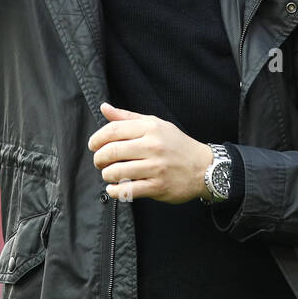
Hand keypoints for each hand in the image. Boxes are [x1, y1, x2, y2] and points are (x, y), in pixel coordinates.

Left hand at [89, 102, 212, 203]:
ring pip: (117, 172)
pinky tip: (114, 188)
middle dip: (99, 159)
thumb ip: (127, 117)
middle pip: (111, 151)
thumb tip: (104, 107)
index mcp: (150, 128)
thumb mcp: (155, 124)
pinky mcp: (158, 187)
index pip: (113, 130)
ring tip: (109, 174)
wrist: (204, 167)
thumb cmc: (176, 144)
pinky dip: (115, 191)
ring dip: (106, 175)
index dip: (97, 139)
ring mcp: (156, 167)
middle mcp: (153, 146)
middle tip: (99, 162)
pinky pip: (127, 190)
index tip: (93, 146)